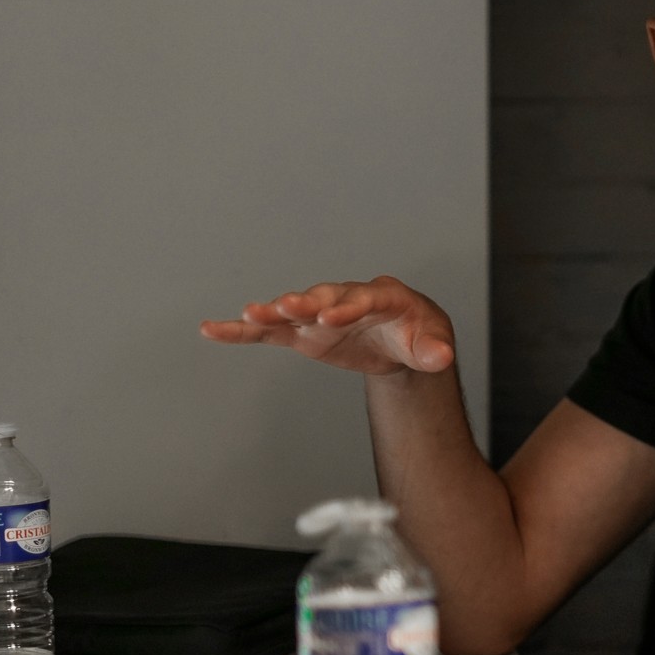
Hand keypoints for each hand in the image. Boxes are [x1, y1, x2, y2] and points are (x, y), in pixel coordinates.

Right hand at [198, 276, 455, 375]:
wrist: (401, 339)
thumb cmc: (417, 334)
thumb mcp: (431, 343)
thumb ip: (434, 350)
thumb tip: (441, 357)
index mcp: (383, 296)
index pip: (365, 298)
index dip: (349, 306)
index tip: (332, 317)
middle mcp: (346, 298)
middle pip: (324, 297)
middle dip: (306, 302)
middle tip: (287, 306)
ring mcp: (320, 313)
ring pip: (294, 310)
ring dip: (273, 312)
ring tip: (250, 314)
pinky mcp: (303, 332)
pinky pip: (269, 331)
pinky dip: (243, 331)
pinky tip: (212, 329)